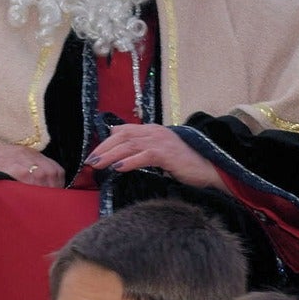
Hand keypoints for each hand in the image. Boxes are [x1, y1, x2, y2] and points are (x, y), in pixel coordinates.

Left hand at [83, 124, 219, 189]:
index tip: (94, 153)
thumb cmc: (184, 164)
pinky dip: (129, 161)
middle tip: (90, 160)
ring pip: (130, 145)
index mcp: (153, 130)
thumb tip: (121, 150)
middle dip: (104, 148)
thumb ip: (142, 149)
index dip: (107, 141)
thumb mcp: (160, 153)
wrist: (208, 169)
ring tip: (98, 164)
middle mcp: (155, 132)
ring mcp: (161, 141)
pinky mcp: (167, 154)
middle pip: (123, 136)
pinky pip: (144, 155)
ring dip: (111, 155)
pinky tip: (118, 168)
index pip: (124, 131)